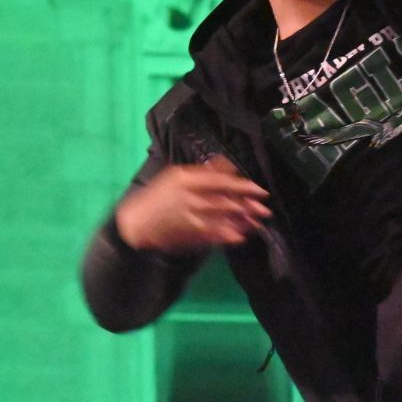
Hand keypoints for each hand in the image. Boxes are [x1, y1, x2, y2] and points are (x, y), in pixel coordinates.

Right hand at [115, 157, 271, 252]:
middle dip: (248, 206)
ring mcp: (189, 217)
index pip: (220, 181)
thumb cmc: (157, 196)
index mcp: (185, 179)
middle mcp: (189, 197)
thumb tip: (228, 164)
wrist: (136, 222)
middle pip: (225, 201)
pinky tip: (240, 237)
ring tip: (257, 223)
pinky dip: (227, 236)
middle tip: (265, 210)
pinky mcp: (187, 235)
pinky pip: (212, 235)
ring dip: (242, 221)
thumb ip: (204, 171)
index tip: (260, 190)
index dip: (242, 186)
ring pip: (222, 219)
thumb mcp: (176, 176)